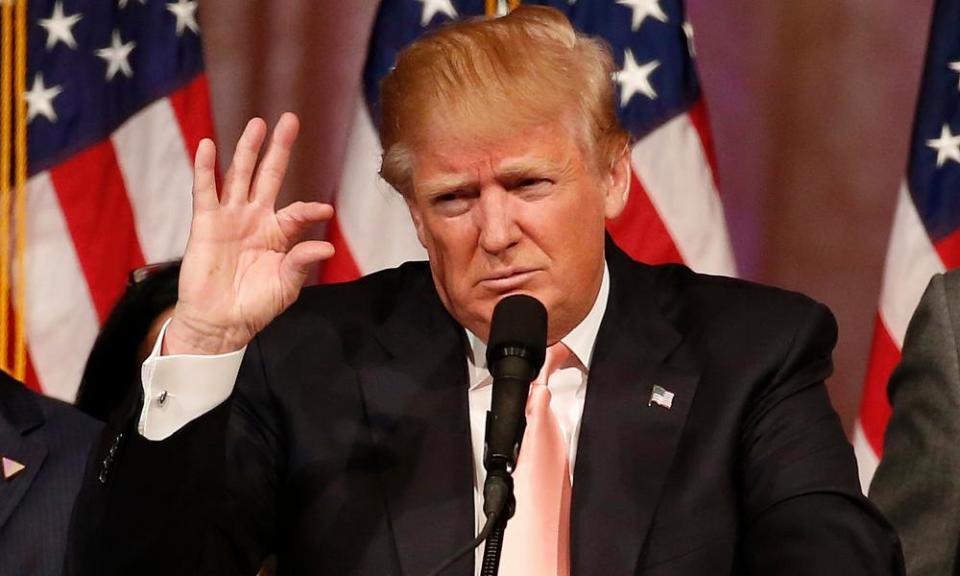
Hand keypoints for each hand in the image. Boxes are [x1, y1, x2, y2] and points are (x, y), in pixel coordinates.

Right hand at [164, 113, 334, 354]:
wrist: (220, 323)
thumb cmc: (255, 306)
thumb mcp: (286, 285)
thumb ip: (301, 261)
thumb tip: (326, 246)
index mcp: (277, 234)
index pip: (297, 211)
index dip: (309, 209)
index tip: (325, 211)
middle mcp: (255, 220)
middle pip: (268, 176)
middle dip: (278, 149)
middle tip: (290, 119)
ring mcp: (230, 219)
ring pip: (239, 176)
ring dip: (247, 150)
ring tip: (257, 124)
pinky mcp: (206, 224)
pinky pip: (205, 192)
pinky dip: (205, 169)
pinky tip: (208, 146)